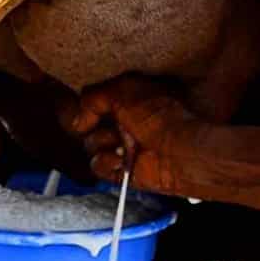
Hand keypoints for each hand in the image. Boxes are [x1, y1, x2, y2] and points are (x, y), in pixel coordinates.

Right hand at [62, 75, 207, 195]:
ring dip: (104, 144)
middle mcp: (125, 122)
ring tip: (125, 145)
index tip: (89, 109)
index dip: (88, 104)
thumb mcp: (122, 91)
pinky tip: (122, 160)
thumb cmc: (161, 118)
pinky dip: (106, 162)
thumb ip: (92, 97)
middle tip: (117, 126)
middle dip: (96, 125)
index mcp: (128, 98)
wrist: (180, 152)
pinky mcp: (122, 169)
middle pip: (88, 123)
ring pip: (90, 145)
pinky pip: (97, 166)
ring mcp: (123, 146)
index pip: (94, 99)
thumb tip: (79, 120)